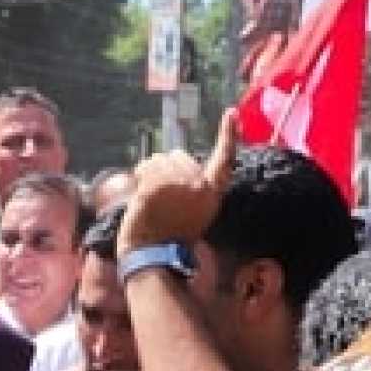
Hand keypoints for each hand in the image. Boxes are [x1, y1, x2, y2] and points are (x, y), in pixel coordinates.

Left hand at [118, 108, 237, 254]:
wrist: (153, 255)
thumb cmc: (169, 237)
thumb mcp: (194, 212)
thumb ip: (192, 187)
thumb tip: (179, 162)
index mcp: (211, 193)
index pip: (224, 160)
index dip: (228, 137)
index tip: (231, 114)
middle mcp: (199, 185)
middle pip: (180, 155)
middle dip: (166, 169)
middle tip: (160, 197)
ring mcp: (179, 184)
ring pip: (159, 159)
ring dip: (149, 173)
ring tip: (150, 200)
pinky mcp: (158, 184)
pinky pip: (145, 169)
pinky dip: (138, 180)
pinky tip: (140, 198)